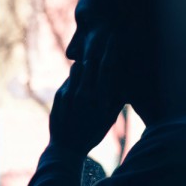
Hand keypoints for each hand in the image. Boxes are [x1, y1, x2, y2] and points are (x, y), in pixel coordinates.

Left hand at [49, 34, 125, 153]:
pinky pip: (69, 79)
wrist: (67, 148)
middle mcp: (84, 93)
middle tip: (103, 38)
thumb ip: (116, 99)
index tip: (115, 37)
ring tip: (90, 61)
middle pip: (91, 63)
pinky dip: (76, 78)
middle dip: (98, 50)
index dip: (111, 51)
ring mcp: (70, 93)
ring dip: (84, 65)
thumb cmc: (92, 134)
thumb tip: (125, 83)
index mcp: (100, 98)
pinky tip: (80, 80)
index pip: (107, 68)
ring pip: (78, 69)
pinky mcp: (59, 95)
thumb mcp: (109, 118)